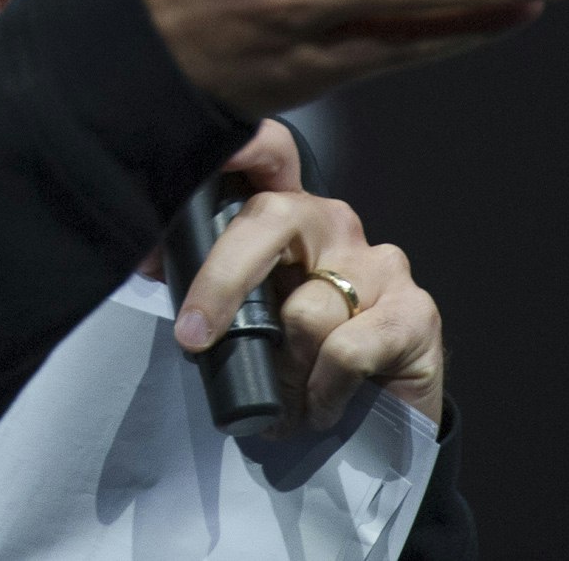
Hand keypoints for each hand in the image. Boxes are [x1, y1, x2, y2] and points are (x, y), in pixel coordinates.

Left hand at [173, 124, 443, 430]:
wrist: (383, 422)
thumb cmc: (302, 362)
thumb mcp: (251, 317)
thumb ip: (215, 284)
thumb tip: (152, 264)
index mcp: (291, 215)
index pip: (269, 154)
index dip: (242, 146)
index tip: (202, 161)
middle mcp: (337, 225)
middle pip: (271, 220)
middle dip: (223, 280)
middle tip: (196, 339)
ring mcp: (381, 264)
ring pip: (305, 309)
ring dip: (285, 368)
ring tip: (286, 398)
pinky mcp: (416, 311)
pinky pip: (345, 351)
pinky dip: (322, 391)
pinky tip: (322, 407)